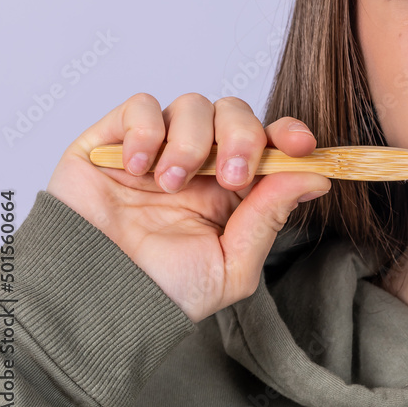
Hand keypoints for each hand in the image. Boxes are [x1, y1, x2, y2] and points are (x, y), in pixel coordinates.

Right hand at [46, 93, 329, 322]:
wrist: (93, 301)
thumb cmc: (159, 292)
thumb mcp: (231, 266)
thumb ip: (270, 217)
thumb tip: (315, 177)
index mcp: (232, 190)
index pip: (269, 142)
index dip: (288, 134)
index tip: (300, 145)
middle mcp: (200, 164)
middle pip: (236, 113)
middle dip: (243, 137)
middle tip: (230, 177)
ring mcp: (158, 148)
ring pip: (193, 105)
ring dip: (191, 143)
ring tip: (170, 184)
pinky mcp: (115, 140)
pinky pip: (142, 106)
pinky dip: (146, 132)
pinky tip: (138, 170)